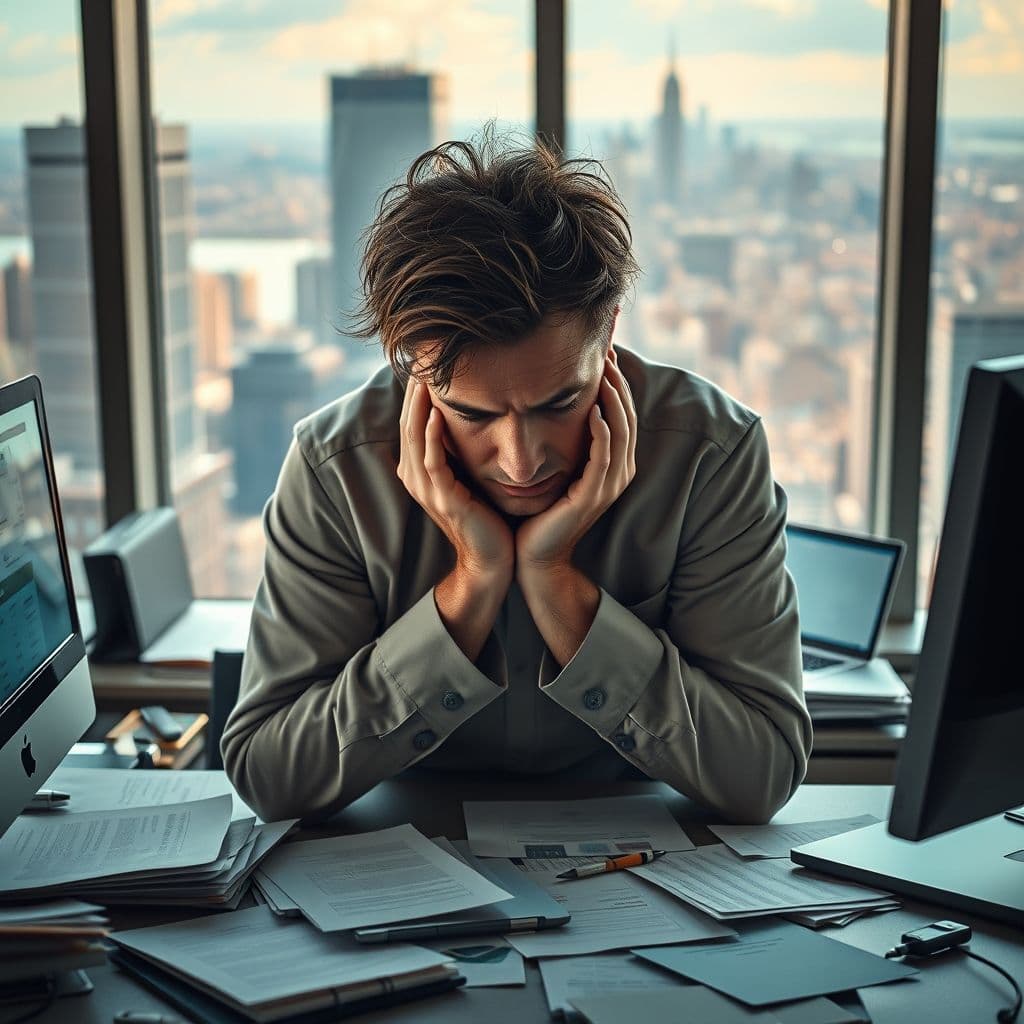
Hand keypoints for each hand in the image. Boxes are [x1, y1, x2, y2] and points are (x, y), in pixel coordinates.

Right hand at [397, 377, 514, 581]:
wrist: (492, 560)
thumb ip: (461, 452)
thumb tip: (470, 419)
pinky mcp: (443, 499)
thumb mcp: (468, 478)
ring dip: (420, 407)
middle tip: (422, 359)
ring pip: (415, 439)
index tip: (427, 364)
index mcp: (419, 472)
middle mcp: (416, 479)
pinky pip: (432, 462)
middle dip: (414, 393)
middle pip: (407, 425)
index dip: (415, 394)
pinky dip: (433, 436)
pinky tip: (438, 414)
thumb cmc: (486, 518)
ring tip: (425, 377)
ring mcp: (427, 490)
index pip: (411, 424)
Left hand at [516, 354, 636, 577]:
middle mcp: (619, 472)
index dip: (617, 381)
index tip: (605, 350)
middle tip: (609, 348)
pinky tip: (592, 409)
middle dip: (619, 381)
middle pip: (628, 416)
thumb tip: (556, 401)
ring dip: (614, 399)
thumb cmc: (543, 509)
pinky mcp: (593, 496)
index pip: (623, 412)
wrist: (536, 553)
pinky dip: (602, 432)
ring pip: (621, 432)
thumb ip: (567, 438)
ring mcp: (609, 485)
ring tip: (605, 370)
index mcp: (615, 464)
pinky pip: (604, 457)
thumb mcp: (559, 466)